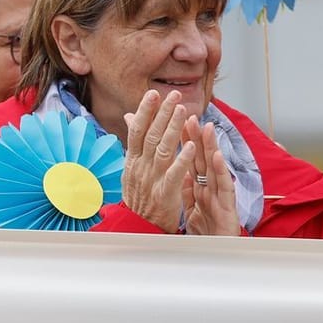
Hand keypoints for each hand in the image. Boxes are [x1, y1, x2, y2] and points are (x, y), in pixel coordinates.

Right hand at [120, 89, 194, 231]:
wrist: (138, 228)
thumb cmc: (139, 197)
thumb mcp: (132, 167)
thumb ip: (135, 142)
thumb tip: (131, 116)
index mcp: (133, 160)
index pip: (137, 131)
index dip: (145, 111)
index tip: (153, 94)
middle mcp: (140, 167)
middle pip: (151, 136)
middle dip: (163, 113)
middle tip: (174, 95)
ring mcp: (151, 180)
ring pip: (162, 150)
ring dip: (173, 129)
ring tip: (183, 111)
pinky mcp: (163, 194)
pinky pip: (174, 174)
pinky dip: (182, 159)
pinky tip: (191, 145)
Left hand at [181, 120, 240, 235]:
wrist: (215, 257)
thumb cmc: (205, 233)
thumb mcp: (190, 209)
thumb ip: (185, 189)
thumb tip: (179, 171)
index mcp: (199, 188)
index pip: (190, 161)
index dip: (184, 142)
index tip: (176, 122)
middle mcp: (210, 189)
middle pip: (201, 160)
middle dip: (195, 137)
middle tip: (189, 115)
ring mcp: (220, 197)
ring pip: (214, 168)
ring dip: (210, 147)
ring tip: (206, 127)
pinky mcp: (228, 208)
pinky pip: (224, 187)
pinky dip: (221, 171)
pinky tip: (218, 157)